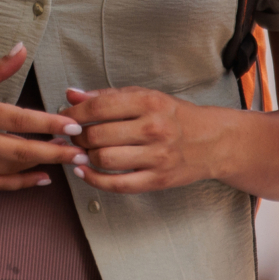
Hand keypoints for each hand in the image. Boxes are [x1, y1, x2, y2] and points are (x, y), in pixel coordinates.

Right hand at [0, 45, 82, 189]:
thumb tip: (22, 48)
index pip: (16, 118)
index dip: (47, 123)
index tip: (73, 125)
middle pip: (18, 149)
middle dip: (54, 152)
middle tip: (82, 151)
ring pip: (10, 169)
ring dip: (41, 166)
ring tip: (68, 161)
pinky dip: (20, 183)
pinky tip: (42, 178)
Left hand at [64, 86, 220, 192]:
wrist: (213, 141)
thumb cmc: (174, 116)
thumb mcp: (145, 97)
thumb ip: (107, 96)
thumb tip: (71, 94)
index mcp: (149, 102)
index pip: (99, 106)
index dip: (74, 113)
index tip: (65, 117)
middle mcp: (153, 128)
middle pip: (97, 135)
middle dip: (77, 136)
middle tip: (73, 136)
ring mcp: (157, 156)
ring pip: (104, 159)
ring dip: (83, 157)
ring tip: (80, 151)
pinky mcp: (158, 180)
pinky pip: (117, 184)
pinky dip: (94, 180)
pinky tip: (84, 172)